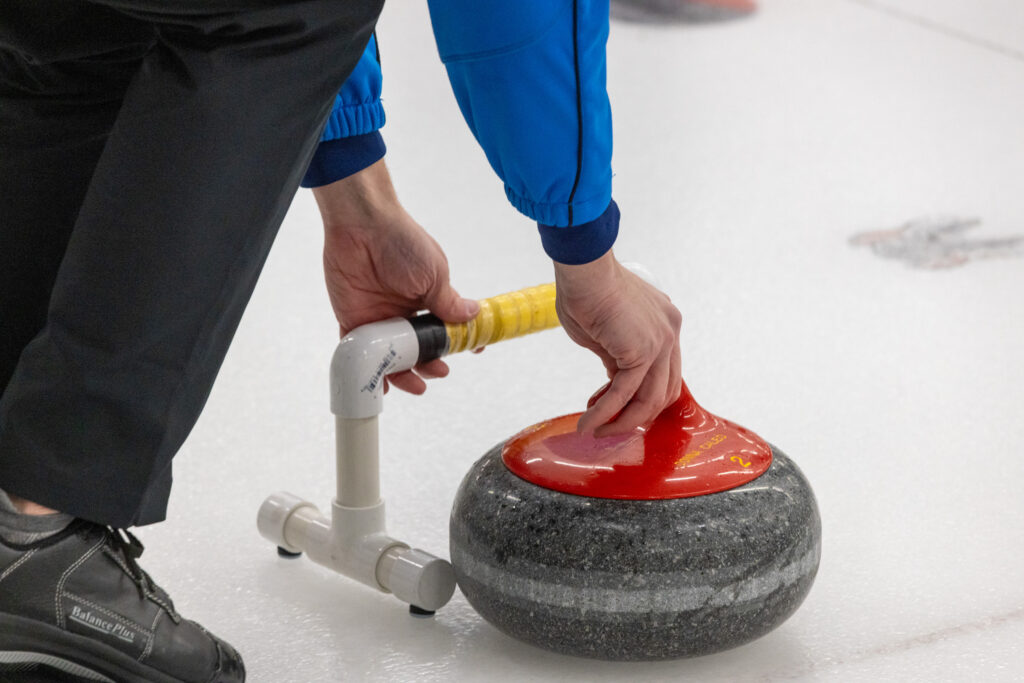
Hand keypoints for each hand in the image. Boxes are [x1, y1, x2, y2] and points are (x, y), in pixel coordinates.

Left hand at [313, 160, 478, 393]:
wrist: (362, 225)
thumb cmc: (402, 241)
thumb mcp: (434, 273)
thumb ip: (448, 302)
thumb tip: (473, 315)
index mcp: (427, 299)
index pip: (443, 329)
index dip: (453, 345)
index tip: (466, 355)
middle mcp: (404, 311)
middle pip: (417, 349)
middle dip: (429, 365)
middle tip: (436, 372)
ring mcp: (379, 317)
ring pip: (391, 356)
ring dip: (403, 374)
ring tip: (413, 385)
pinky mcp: (354, 319)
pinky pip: (360, 350)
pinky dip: (368, 368)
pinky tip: (380, 384)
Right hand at [554, 250, 681, 436]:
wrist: (583, 270)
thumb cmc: (586, 290)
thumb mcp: (606, 331)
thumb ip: (616, 355)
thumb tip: (614, 379)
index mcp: (665, 322)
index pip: (663, 371)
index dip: (639, 394)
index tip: (611, 404)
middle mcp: (670, 332)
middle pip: (664, 390)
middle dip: (636, 414)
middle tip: (609, 425)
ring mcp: (661, 342)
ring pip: (649, 400)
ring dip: (622, 423)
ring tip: (597, 431)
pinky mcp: (643, 352)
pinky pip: (624, 394)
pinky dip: (605, 413)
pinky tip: (588, 423)